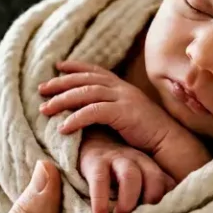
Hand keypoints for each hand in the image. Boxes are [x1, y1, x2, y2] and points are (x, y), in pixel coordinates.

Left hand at [39, 61, 209, 179]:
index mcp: (123, 87)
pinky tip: (63, 128)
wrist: (171, 144)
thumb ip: (112, 109)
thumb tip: (91, 112)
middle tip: (41, 89)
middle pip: (85, 80)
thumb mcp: (128, 116)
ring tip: (45, 110)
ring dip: (63, 100)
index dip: (75, 68)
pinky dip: (76, 118)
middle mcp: (122, 89)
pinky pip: (94, 112)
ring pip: (86, 93)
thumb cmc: (149, 136)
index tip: (57, 68)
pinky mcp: (124, 113)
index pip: (95, 71)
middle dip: (61, 83)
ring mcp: (124, 99)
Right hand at [81, 127, 176, 212]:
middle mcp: (137, 159)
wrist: (91, 141)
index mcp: (150, 165)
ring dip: (128, 200)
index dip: (164, 203)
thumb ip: (152, 190)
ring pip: (130, 176)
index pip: (165, 183)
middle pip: (154, 177)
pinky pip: (99, 180)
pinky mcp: (95, 161)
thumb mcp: (138, 176)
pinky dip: (100, 201)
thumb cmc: (118, 169)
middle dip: (150, 199)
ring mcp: (117, 158)